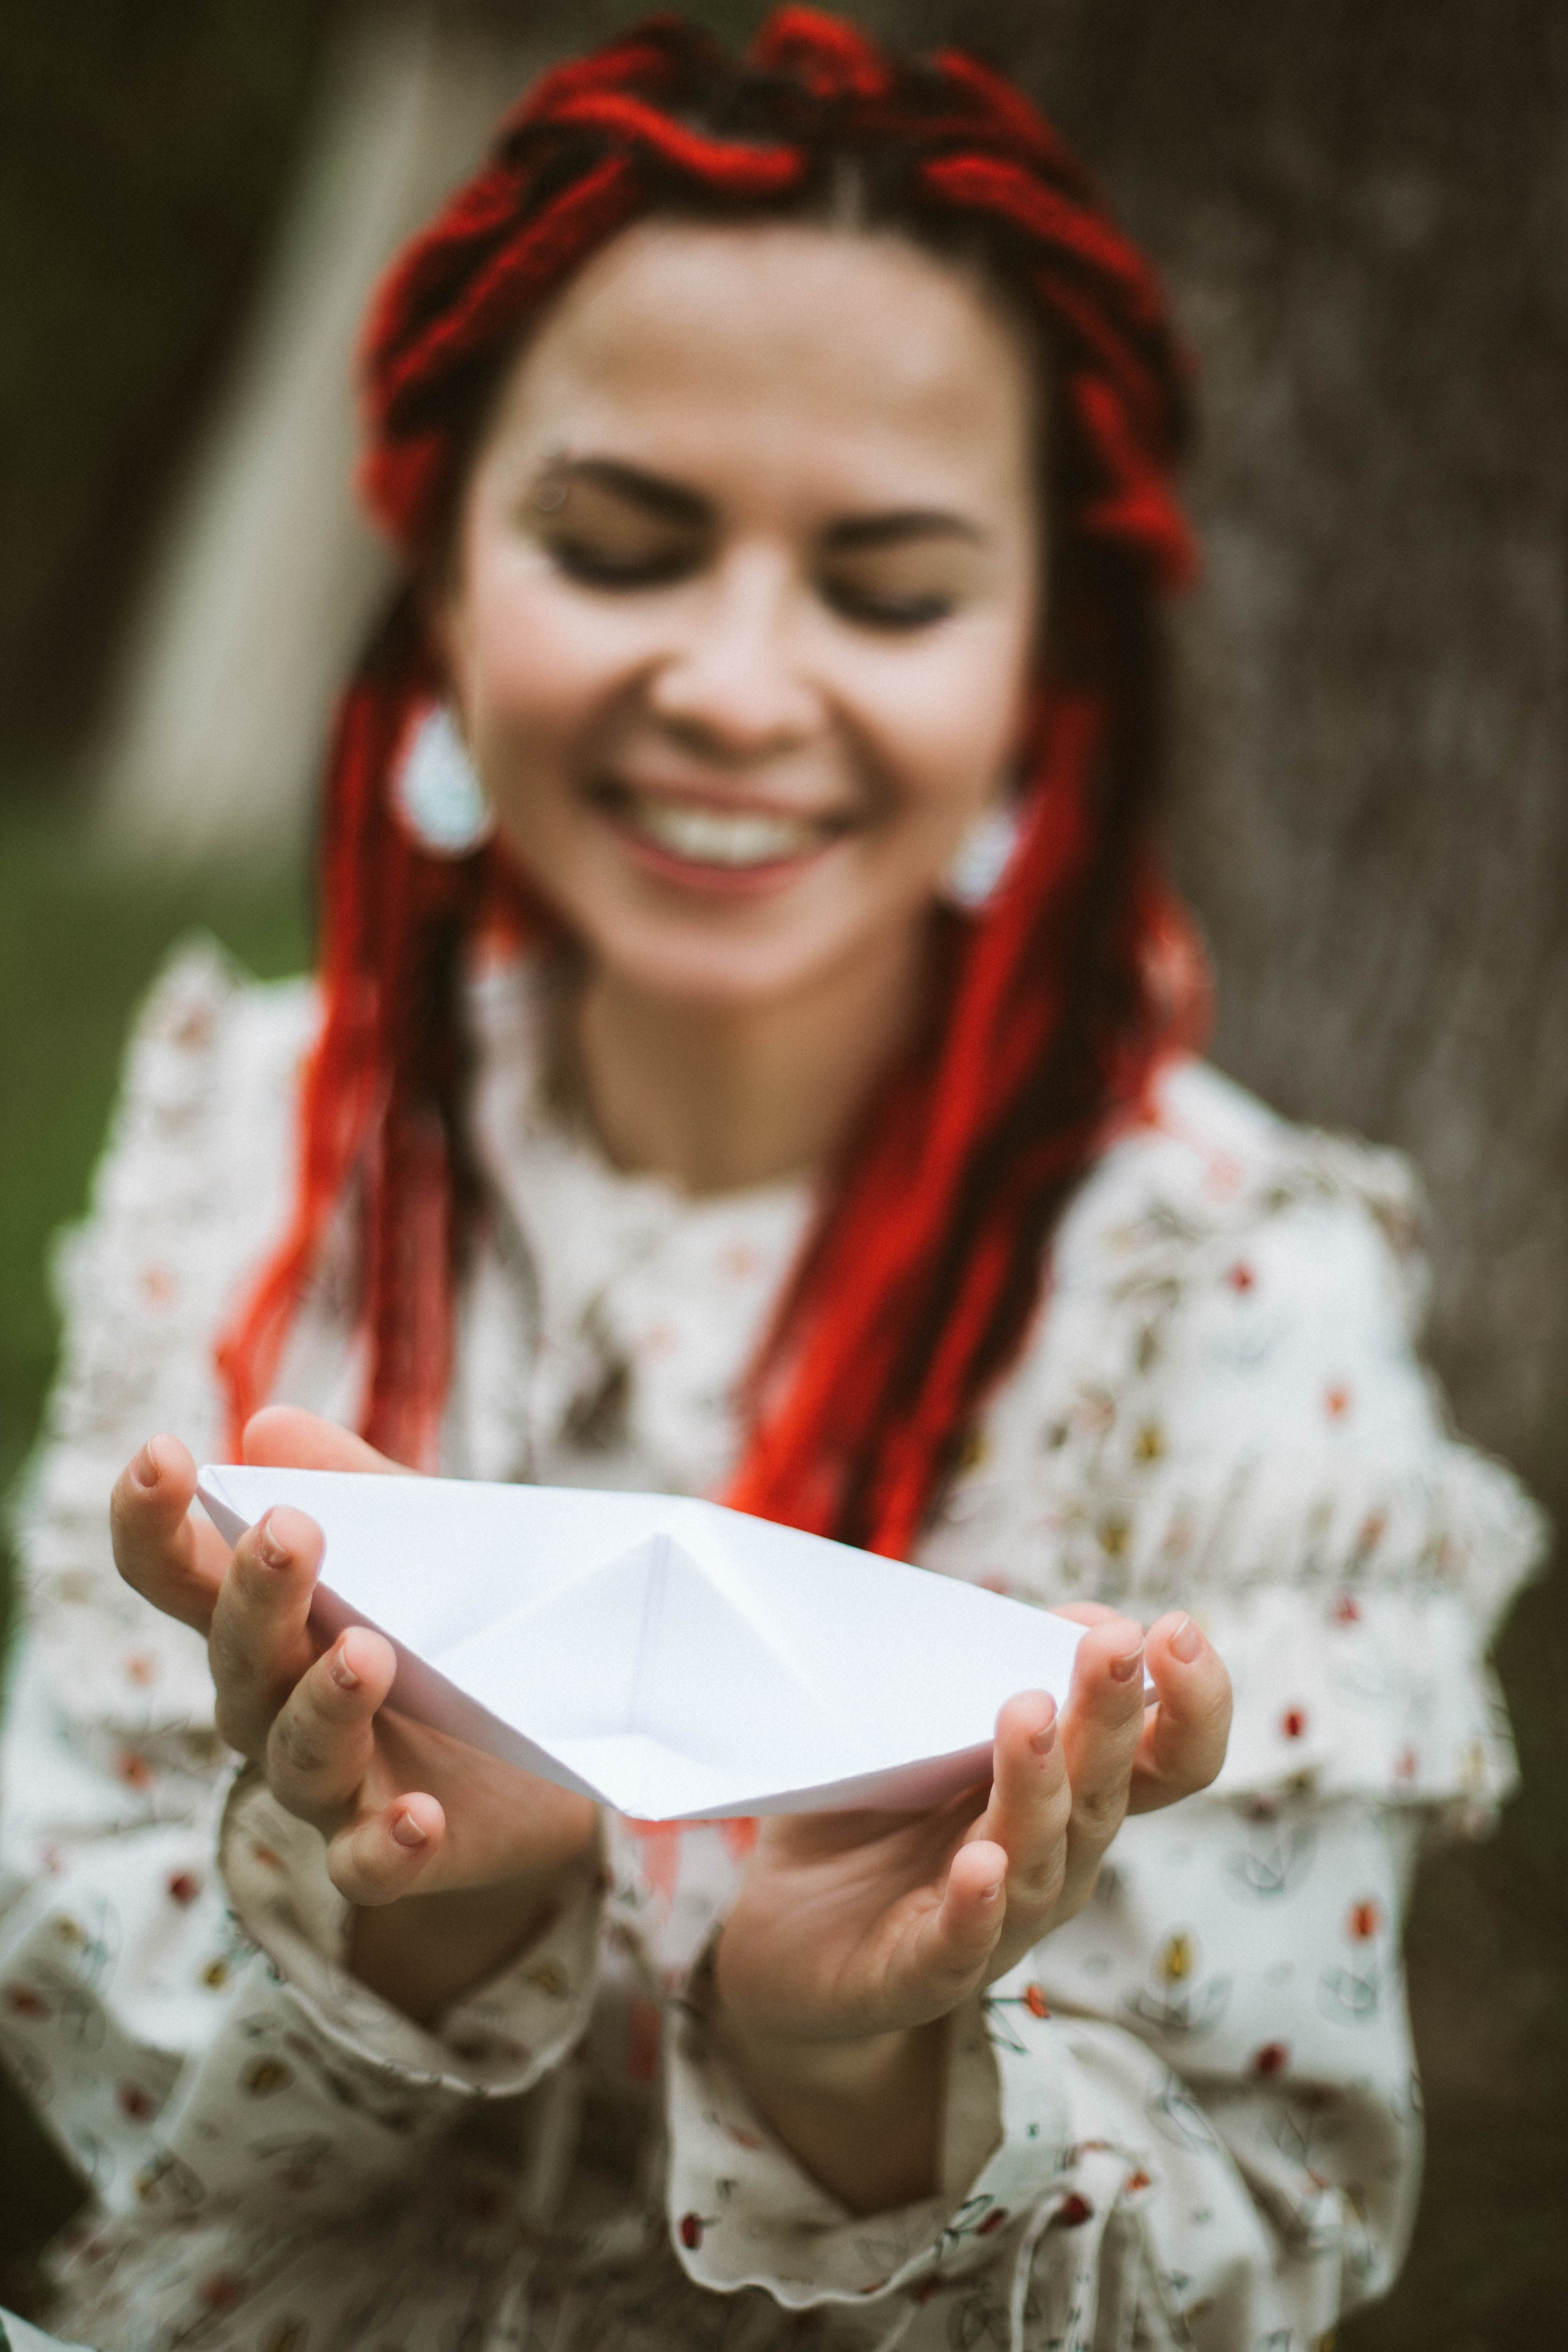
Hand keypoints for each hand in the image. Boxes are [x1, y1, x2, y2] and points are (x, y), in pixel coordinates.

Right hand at [111, 1408, 599, 2020]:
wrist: (529, 1760)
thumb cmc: (444, 1628)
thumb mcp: (419, 1541)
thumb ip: (357, 1484)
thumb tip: (269, 1427)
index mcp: (262, 1617)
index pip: (178, 1573)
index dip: (152, 1521)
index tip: (161, 1455)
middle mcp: (268, 1702)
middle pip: (238, 1654)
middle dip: (256, 1594)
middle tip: (289, 1530)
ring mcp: (324, 1780)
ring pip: (298, 1751)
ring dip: (325, 1702)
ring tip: (367, 1655)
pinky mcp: (383, 1848)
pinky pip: (366, 1863)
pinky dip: (386, 1844)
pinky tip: (419, 1817)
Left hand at [713, 1609, 1229, 2208]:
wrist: (789, 1935)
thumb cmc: (878, 1809)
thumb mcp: (932, 1720)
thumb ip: (1000, 1663)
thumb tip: (1086, 1613)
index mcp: (1072, 1795)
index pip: (1167, 1761)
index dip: (1191, 1705)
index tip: (1176, 1630)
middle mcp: (1053, 1861)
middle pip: (1103, 1796)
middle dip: (1110, 1718)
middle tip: (1114, 1645)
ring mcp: (995, 1923)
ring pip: (1037, 1860)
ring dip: (1036, 1788)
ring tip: (1025, 1715)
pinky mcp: (918, 1972)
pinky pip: (959, 1947)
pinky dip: (975, 1907)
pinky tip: (979, 1866)